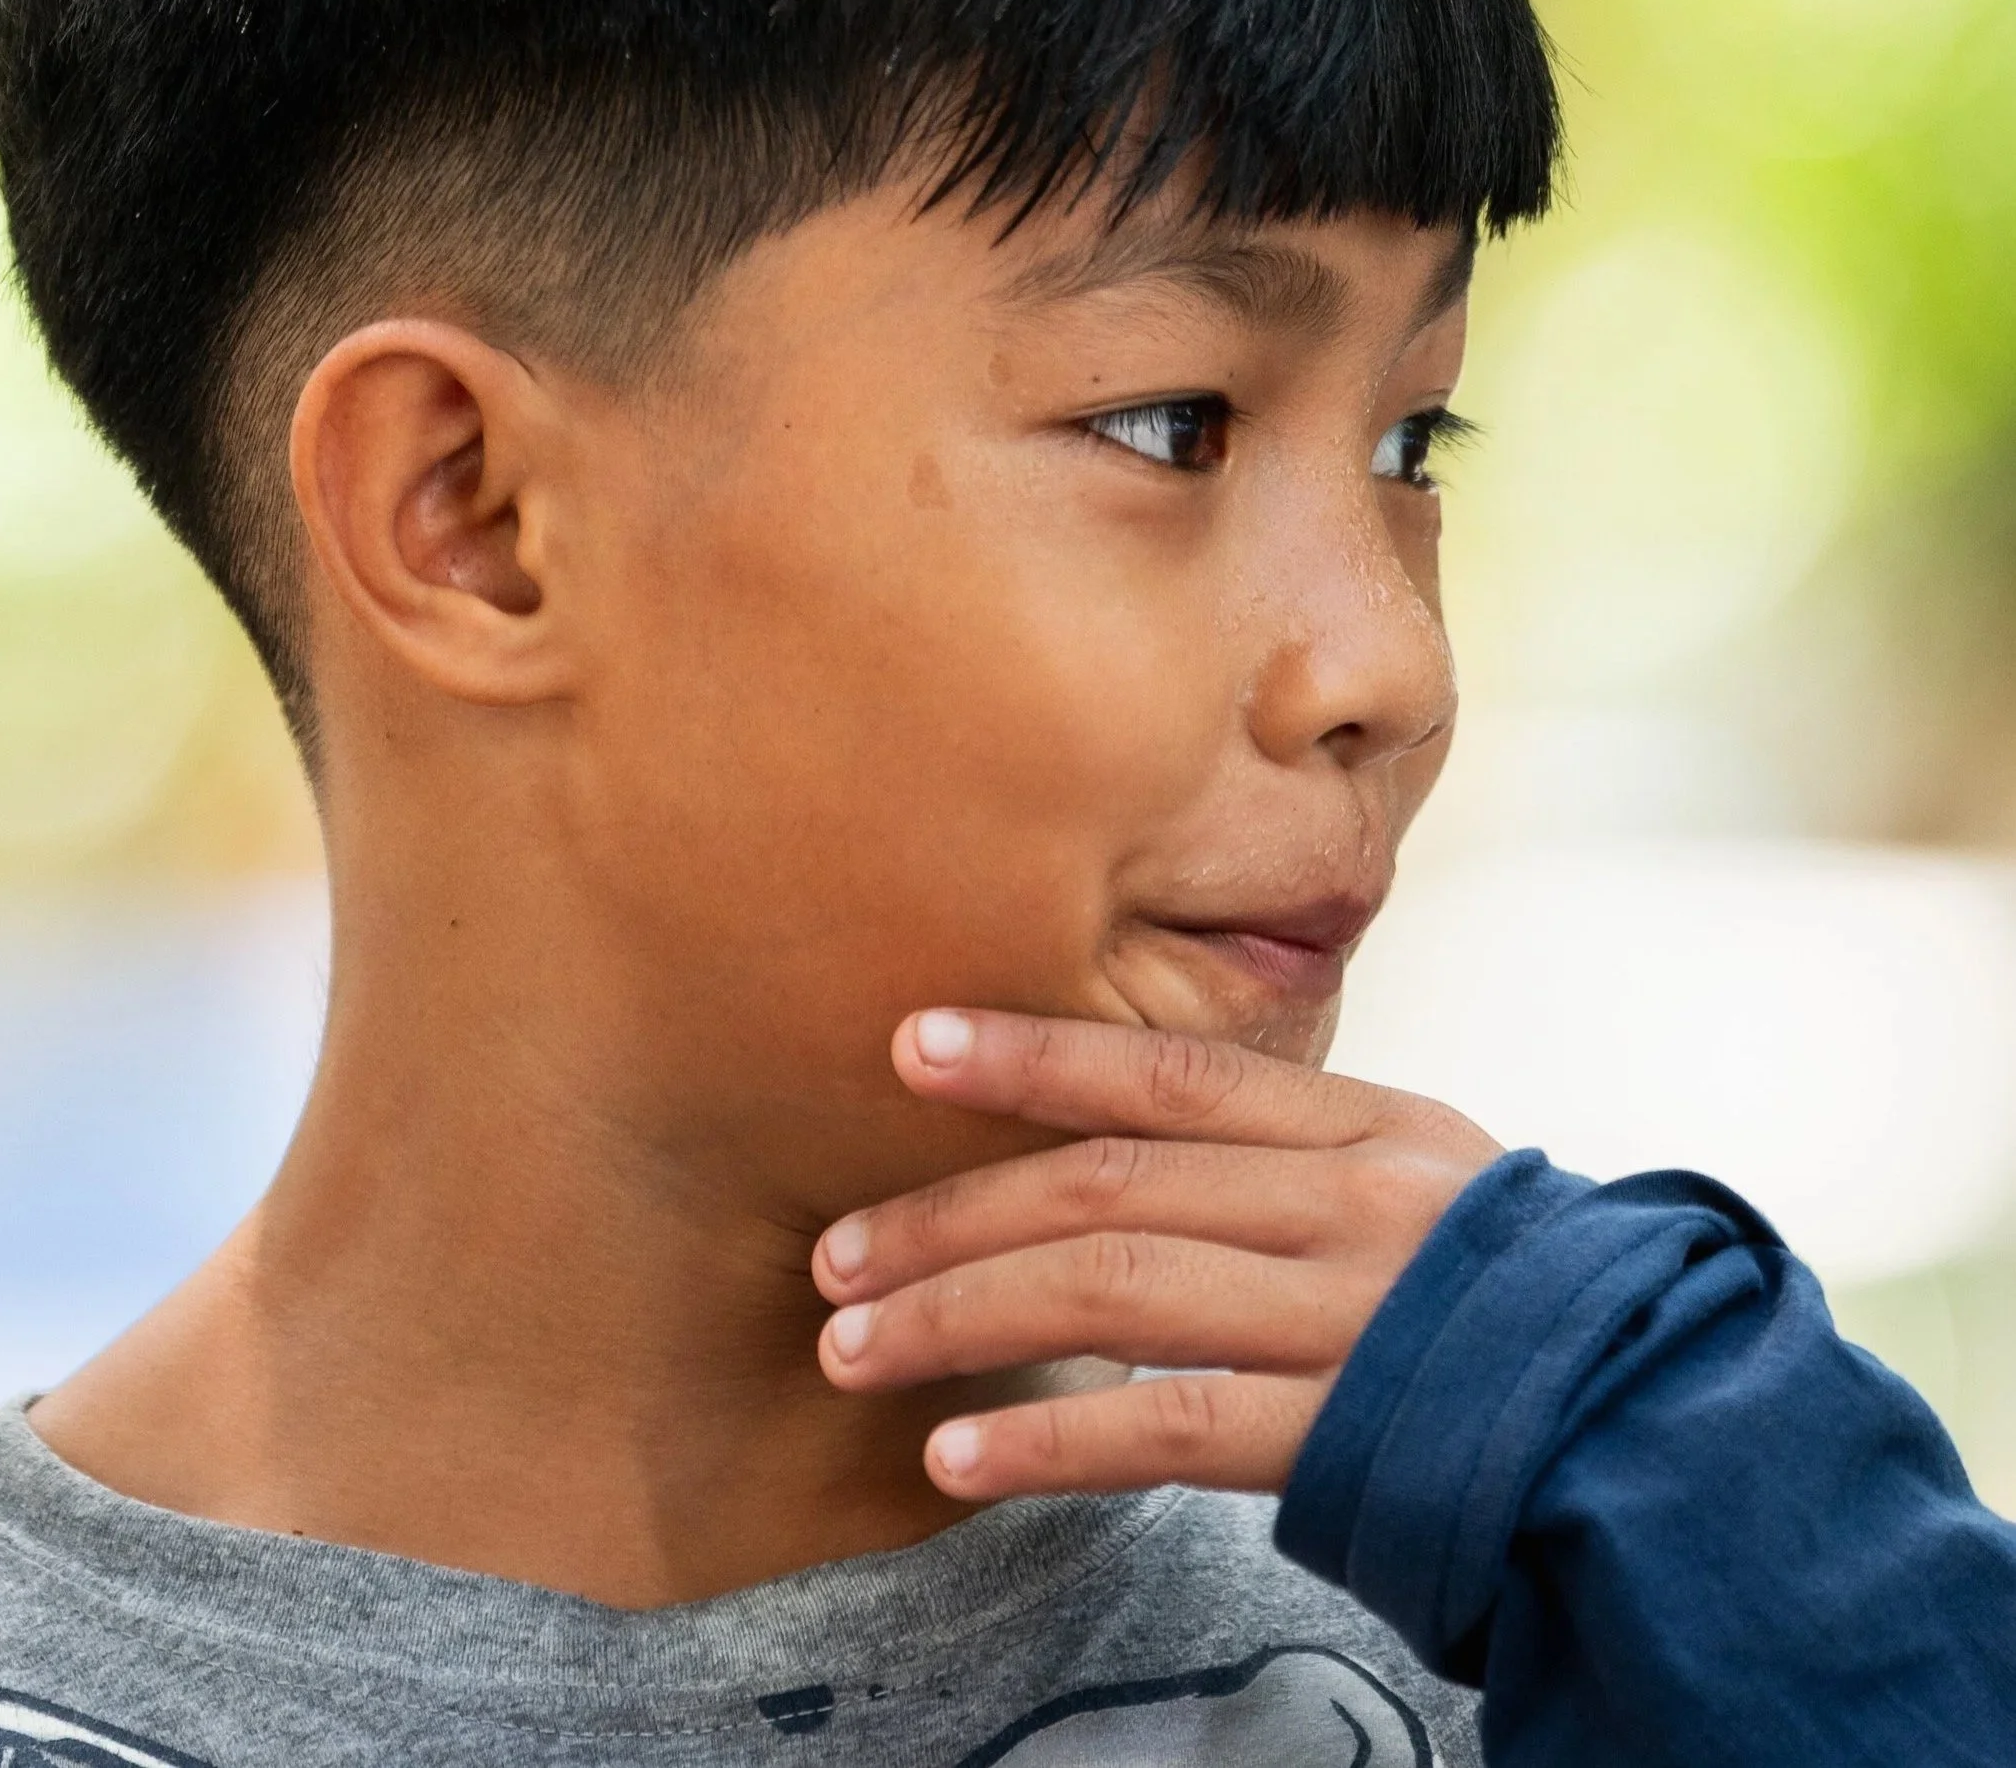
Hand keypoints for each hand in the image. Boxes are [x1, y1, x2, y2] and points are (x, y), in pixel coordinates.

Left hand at [812, 1008, 1500, 1500]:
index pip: (1168, 1075)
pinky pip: (1172, 1429)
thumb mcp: (1417, 1176)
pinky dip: (1051, 1440)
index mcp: (1358, 1125)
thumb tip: (1114, 1137)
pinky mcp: (1352, 1435)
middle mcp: (1346, 1203)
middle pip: (1107, 1185)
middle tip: (833, 1256)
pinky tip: (959, 1454)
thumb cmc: (1510, 1292)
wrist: (1665, 1419)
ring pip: (1116, 1293)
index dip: (1031, 1055)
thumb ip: (1284, 1149)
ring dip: (962, 1317)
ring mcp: (1352, 1317)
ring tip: (854, 1349)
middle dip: (951, 1215)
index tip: (909, 1045)